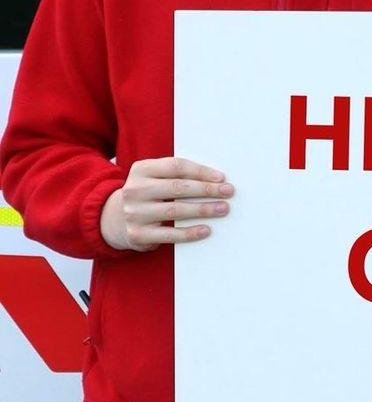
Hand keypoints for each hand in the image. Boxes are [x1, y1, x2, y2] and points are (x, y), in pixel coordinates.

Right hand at [100, 157, 233, 251]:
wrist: (113, 219)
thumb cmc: (146, 195)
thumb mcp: (153, 178)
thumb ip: (175, 175)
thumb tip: (215, 179)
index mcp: (141, 170)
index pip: (176, 167)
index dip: (200, 172)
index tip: (221, 178)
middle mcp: (135, 189)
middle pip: (178, 187)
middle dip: (207, 189)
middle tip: (228, 192)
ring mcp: (135, 212)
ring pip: (175, 210)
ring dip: (203, 209)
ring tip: (223, 209)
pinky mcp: (138, 234)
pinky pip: (169, 234)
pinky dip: (190, 233)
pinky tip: (206, 230)